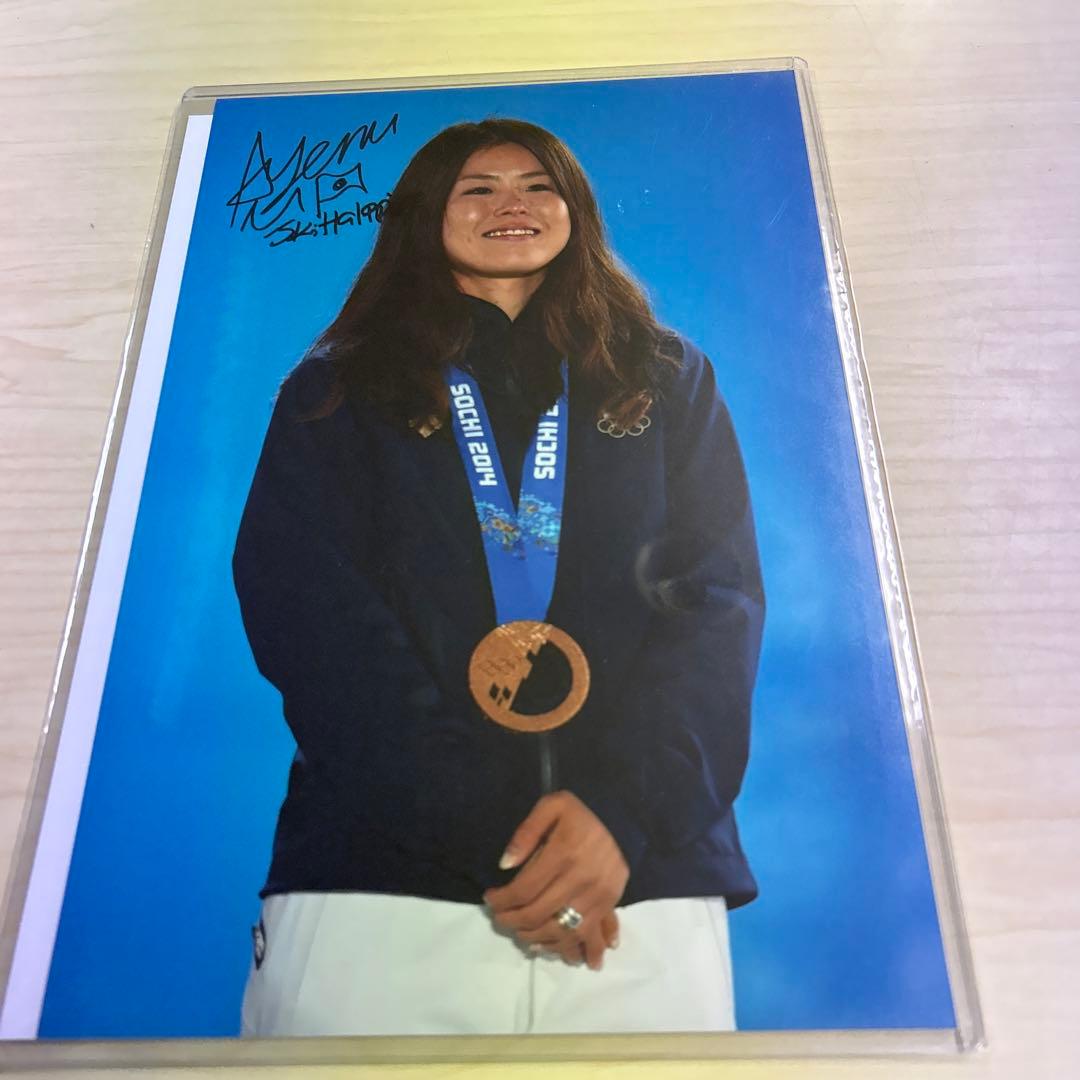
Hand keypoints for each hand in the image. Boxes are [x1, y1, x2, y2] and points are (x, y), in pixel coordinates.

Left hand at [483, 791, 629, 969]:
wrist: (623, 820)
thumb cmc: (581, 815)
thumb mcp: (552, 806)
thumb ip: (527, 831)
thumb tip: (505, 864)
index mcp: (564, 854)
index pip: (524, 889)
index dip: (502, 900)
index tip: (490, 899)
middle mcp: (581, 880)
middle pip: (539, 914)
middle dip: (513, 922)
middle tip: (501, 920)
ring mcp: (598, 896)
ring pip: (562, 931)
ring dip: (538, 940)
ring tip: (523, 936)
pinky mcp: (609, 905)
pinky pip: (589, 935)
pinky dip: (573, 948)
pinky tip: (561, 953)